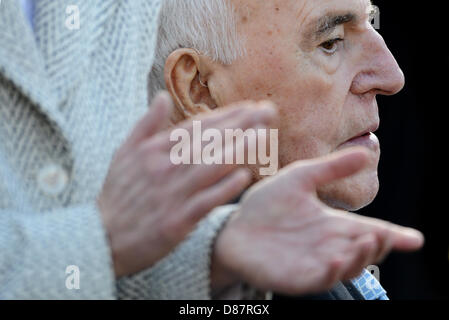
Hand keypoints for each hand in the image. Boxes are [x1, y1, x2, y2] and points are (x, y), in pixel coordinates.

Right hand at [98, 91, 277, 277]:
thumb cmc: (117, 193)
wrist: (104, 237)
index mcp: (154, 150)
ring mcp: (172, 194)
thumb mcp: (123, 153)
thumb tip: (162, 96)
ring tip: (265, 135)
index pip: (197, 127)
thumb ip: (145, 124)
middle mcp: (165, 168)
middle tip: (268, 110)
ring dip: (239, 150)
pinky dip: (224, 188)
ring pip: (211, 166)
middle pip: (209, 141)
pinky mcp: (177, 221)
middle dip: (241, 124)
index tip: (250, 106)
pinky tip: (245, 175)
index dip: (227, 115)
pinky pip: (205, 201)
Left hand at [212, 147, 423, 294]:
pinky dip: (332, 271)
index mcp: (331, 224)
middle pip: (362, 250)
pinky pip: (320, 279)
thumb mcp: (300, 178)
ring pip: (347, 267)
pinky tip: (336, 257)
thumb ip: (331, 168)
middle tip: (385, 235)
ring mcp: (313, 264)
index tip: (415, 239)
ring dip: (360, 258)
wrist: (233, 225)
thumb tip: (365, 151)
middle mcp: (327, 246)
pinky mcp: (295, 278)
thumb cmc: (265, 204)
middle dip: (378, 246)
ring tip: (366, 241)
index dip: (391, 235)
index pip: (367, 230)